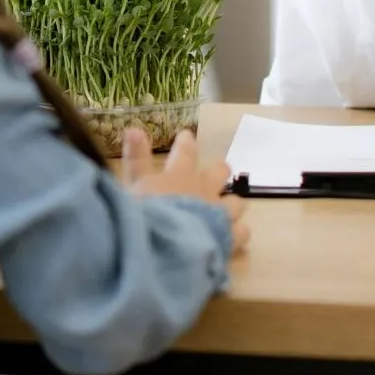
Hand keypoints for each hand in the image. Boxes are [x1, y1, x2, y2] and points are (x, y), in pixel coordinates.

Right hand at [121, 127, 249, 257]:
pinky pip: (242, 232)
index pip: (181, 154)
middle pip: (218, 172)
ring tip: (230, 209)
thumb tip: (133, 129)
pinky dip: (237, 233)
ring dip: (232, 204)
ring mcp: (218, 213)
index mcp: (177, 176)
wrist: (164, 245)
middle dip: (218, 169)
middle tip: (219, 169)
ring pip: (236, 202)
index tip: (187, 135)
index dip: (184, 144)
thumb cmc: (143, 215)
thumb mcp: (132, 187)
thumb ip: (135, 161)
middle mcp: (201, 190)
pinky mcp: (229, 237)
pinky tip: (233, 238)